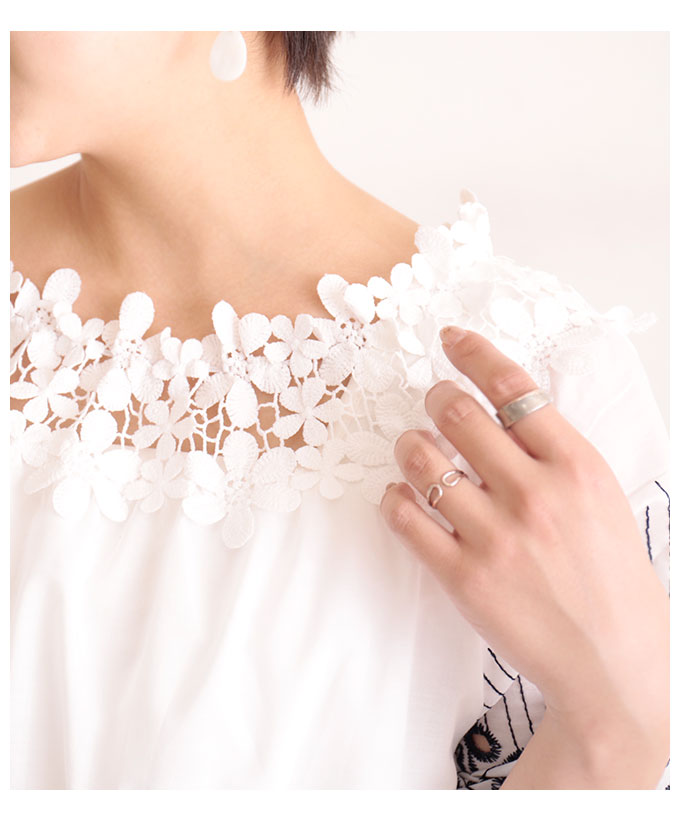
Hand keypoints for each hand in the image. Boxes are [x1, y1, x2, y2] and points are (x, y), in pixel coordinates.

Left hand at [379, 325, 668, 737]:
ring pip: (422, 460)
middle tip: (433, 401)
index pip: (514, 388)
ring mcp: (495, 538)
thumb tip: (505, 407)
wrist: (612, 663)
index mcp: (577, 467)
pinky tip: (401, 495)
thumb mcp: (603, 498)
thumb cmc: (611, 578)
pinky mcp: (464, 578)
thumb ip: (555, 452)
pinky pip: (405, 519)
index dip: (474, 353)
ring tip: (413, 447)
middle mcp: (534, 495)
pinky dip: (394, 498)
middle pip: (457, 414)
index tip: (451, 339)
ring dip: (408, 444)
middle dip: (435, 397)